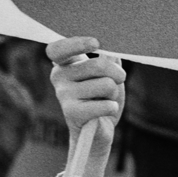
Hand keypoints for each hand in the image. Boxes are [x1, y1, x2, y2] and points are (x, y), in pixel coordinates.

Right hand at [46, 36, 123, 154]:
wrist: (96, 132)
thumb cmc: (102, 99)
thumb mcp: (108, 75)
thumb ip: (109, 58)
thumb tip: (113, 47)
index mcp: (65, 63)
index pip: (58, 49)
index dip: (76, 43)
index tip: (96, 43)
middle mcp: (59, 76)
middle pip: (98, 65)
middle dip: (117, 74)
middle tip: (119, 80)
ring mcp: (63, 94)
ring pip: (106, 85)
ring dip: (114, 94)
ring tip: (105, 100)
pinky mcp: (72, 113)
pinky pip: (106, 105)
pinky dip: (112, 108)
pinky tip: (105, 112)